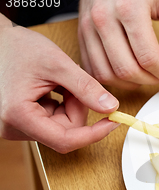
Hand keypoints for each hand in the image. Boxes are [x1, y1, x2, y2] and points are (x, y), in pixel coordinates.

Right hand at [0, 22, 119, 152]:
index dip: (93, 134)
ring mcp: (17, 127)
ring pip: (63, 127)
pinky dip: (62, 105)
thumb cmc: (18, 48)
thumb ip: (86, 87)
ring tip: (56, 82)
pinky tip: (51, 88)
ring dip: (70, 105)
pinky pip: (55, 121)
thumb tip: (110, 107)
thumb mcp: (57, 64)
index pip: (65, 141)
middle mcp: (14, 128)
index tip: (113, 122)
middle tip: (70, 83)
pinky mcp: (23, 123)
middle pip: (66, 133)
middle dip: (77, 108)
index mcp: (18, 116)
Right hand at [78, 0, 158, 88]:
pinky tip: (129, 73)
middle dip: (151, 81)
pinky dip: (112, 79)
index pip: (149, 57)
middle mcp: (104, 19)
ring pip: (108, 75)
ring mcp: (88, 28)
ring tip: (148, 75)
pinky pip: (94, 70)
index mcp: (129, 8)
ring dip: (132, 83)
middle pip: (128, 70)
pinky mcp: (81, 35)